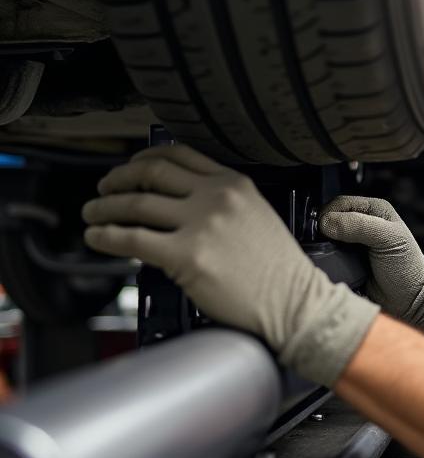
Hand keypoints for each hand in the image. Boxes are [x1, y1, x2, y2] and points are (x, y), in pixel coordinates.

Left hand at [81, 145, 379, 385]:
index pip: (179, 155)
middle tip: (104, 190)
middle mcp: (216, 197)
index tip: (131, 167)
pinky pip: (132, 239)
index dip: (144, 159)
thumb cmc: (279, 271)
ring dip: (104, 208)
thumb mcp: (258, 216)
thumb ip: (222, 204)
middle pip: (151, 174)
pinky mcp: (186, 256)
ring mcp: (201, 225)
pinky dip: (106, 236)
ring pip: (136, 203)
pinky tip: (97, 238)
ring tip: (93, 214)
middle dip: (118, 180)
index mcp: (235, 183)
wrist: (295, 303)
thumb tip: (175, 205)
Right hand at [318, 195, 423, 328]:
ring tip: (327, 256)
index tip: (324, 230)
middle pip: (329, 220)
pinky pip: (326, 257)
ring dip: (321, 247)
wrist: (410, 299)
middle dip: (322, 231)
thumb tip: (327, 223)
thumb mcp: (388, 238)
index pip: (339, 203)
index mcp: (373, 210)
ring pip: (324, 239)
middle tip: (324, 245)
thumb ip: (360, 225)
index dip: (329, 214)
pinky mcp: (345, 262)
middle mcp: (361, 223)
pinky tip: (328, 266)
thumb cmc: (407, 266)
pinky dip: (324, 260)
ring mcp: (352, 244)